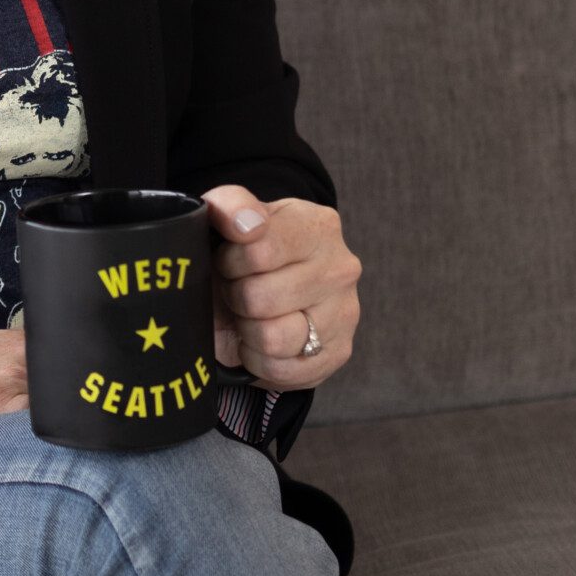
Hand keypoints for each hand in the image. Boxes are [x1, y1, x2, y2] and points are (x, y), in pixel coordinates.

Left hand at [203, 187, 359, 394]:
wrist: (269, 285)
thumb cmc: (248, 251)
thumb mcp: (234, 217)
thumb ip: (230, 206)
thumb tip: (242, 223)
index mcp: (318, 226)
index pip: (259, 249)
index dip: (230, 261)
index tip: (230, 260)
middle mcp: (341, 269)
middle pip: (260, 298)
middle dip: (236, 296)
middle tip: (238, 289)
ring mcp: (345, 313)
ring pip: (273, 338)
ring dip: (247, 330)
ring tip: (250, 314)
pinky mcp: (338, 353)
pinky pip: (281, 368)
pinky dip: (258, 359)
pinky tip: (260, 340)